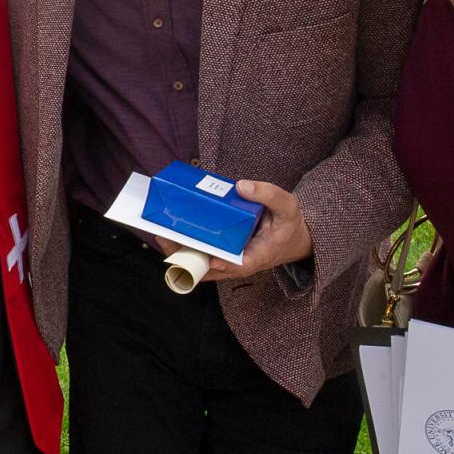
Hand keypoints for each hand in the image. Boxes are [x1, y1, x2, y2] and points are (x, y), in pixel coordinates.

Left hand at [179, 181, 312, 282]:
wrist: (292, 237)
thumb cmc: (289, 224)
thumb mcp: (287, 206)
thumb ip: (269, 195)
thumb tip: (242, 186)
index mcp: (258, 256)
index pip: (239, 266)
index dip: (223, 265)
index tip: (211, 260)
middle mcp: (239, 262)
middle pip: (209, 267)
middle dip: (187, 257)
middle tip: (166, 238)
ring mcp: (229, 259)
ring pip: (201, 263)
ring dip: (181, 251)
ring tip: (161, 233)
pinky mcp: (222, 253)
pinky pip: (202, 253)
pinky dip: (187, 245)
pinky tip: (172, 230)